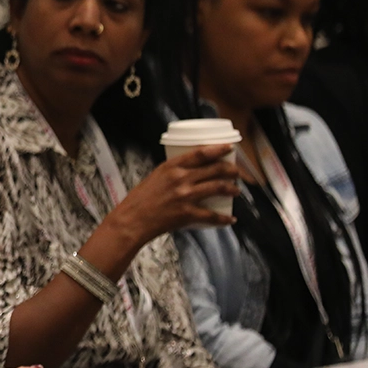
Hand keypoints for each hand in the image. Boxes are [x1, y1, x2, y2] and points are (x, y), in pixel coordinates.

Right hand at [111, 145, 239, 243]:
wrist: (132, 220)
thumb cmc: (139, 200)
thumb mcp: (155, 177)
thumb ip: (173, 173)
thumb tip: (191, 172)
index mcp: (171, 167)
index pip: (201, 153)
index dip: (219, 149)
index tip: (230, 148)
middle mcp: (180, 179)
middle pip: (215, 169)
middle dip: (231, 170)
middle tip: (236, 173)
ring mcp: (185, 196)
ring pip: (218, 187)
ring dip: (232, 189)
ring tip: (235, 190)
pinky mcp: (187, 214)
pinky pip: (213, 215)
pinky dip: (225, 218)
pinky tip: (230, 218)